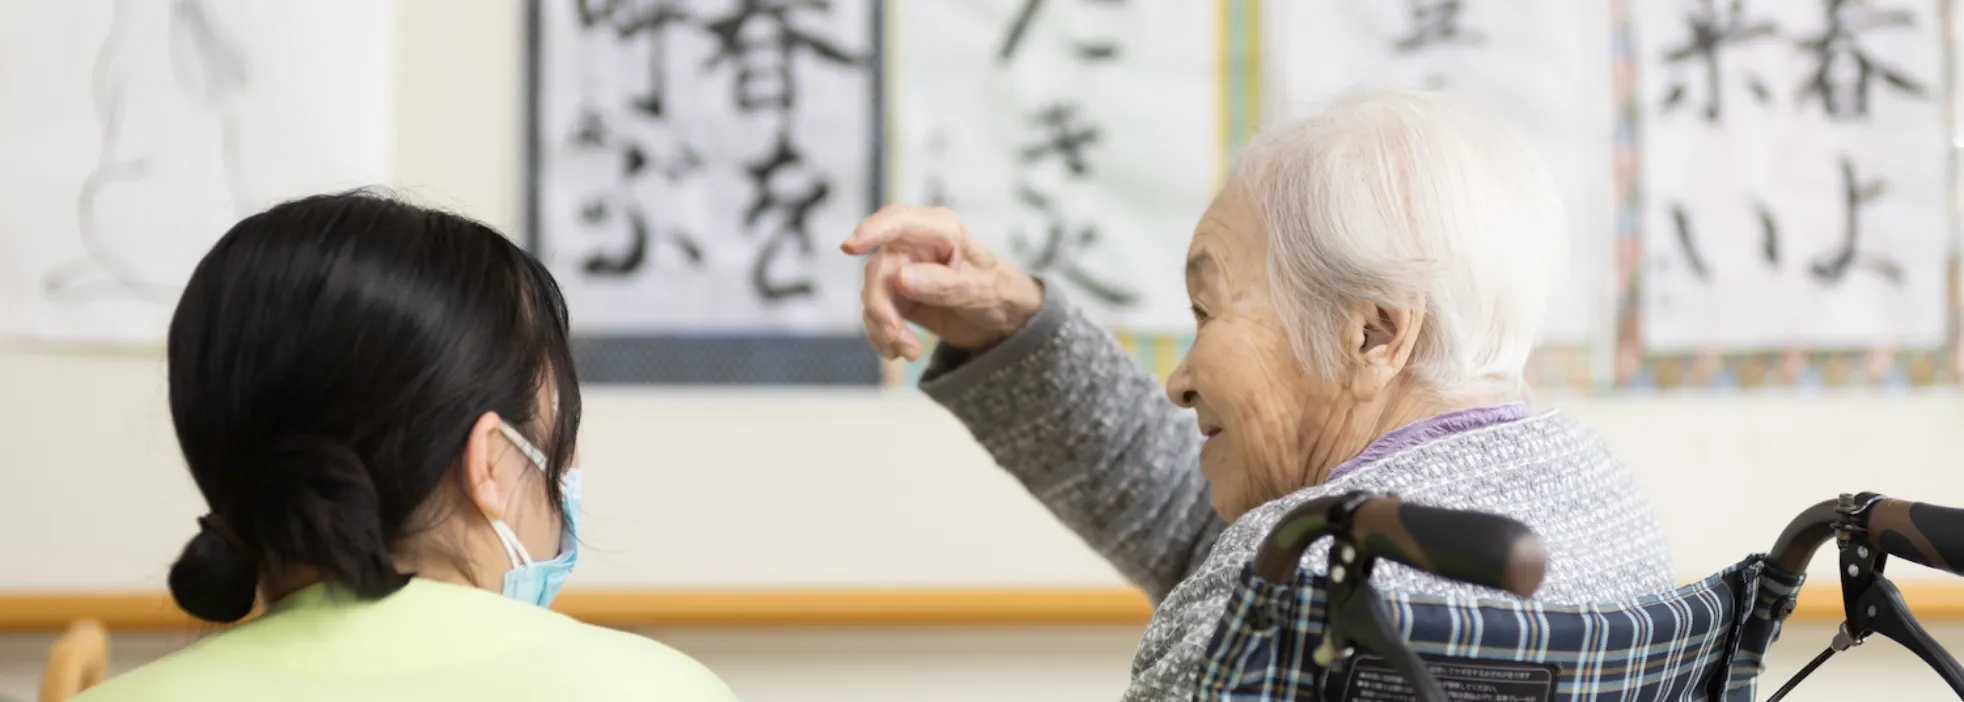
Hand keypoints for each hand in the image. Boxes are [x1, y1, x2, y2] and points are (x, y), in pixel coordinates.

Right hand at [840, 205, 1043, 360]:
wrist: (1003, 319)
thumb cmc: (998, 291)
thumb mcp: (977, 289)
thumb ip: (941, 284)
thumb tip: (901, 279)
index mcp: (939, 229)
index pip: (898, 221)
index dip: (872, 231)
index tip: (850, 247)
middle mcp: (915, 245)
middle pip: (878, 269)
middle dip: (881, 308)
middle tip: (895, 338)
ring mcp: (903, 269)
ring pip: (873, 294)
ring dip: (884, 328)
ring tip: (909, 352)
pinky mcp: (897, 295)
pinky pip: (877, 313)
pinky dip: (883, 336)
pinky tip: (900, 353)